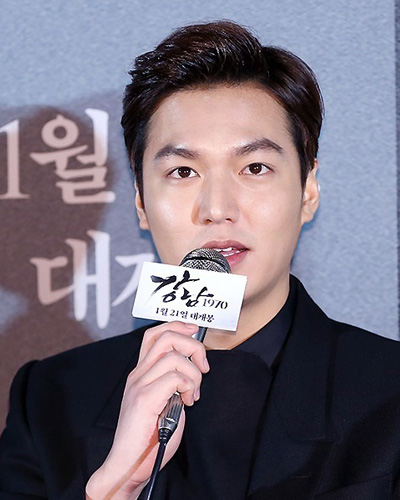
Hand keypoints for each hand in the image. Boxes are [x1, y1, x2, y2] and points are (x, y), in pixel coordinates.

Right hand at [86, 321, 208, 499]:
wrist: (129, 464)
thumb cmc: (149, 436)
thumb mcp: (165, 401)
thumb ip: (173, 382)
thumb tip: (193, 367)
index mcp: (141, 373)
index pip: (154, 334)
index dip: (177, 326)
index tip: (195, 331)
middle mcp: (138, 374)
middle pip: (166, 337)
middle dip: (193, 346)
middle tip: (202, 368)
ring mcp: (139, 386)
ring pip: (173, 357)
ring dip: (193, 373)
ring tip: (193, 393)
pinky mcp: (144, 399)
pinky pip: (174, 378)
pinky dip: (188, 386)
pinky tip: (188, 402)